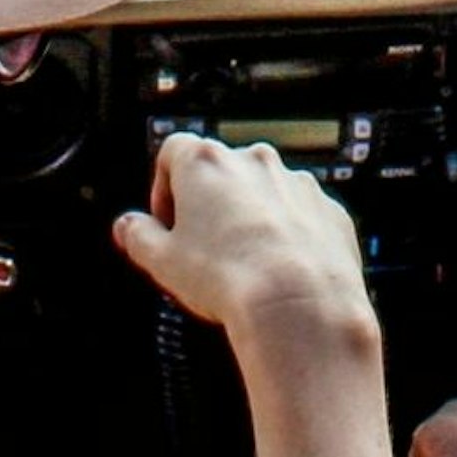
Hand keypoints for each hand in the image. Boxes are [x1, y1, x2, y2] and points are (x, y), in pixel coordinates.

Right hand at [112, 133, 377, 365]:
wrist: (300, 304)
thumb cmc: (229, 278)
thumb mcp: (161, 261)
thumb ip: (138, 236)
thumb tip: (128, 227)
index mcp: (205, 163)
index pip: (172, 152)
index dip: (163, 188)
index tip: (167, 223)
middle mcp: (253, 161)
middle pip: (220, 172)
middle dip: (209, 205)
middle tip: (203, 249)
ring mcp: (296, 183)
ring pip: (263, 192)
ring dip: (250, 218)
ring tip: (243, 265)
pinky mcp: (328, 209)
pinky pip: (301, 214)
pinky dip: (289, 234)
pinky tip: (279, 271)